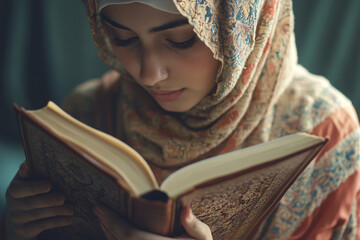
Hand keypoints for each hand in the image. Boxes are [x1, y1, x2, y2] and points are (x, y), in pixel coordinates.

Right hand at [5, 162, 72, 238]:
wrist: (22, 214)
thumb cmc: (30, 190)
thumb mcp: (28, 180)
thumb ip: (30, 172)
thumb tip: (27, 164)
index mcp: (15, 189)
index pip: (19, 189)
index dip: (34, 187)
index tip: (49, 185)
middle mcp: (14, 205)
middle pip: (30, 203)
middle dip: (48, 201)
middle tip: (63, 198)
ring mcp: (19, 219)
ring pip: (38, 215)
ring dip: (56, 212)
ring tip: (70, 209)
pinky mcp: (26, 230)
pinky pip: (41, 226)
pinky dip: (56, 222)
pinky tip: (68, 219)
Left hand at [93, 205, 211, 239]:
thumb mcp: (203, 239)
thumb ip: (194, 226)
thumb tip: (185, 209)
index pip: (128, 234)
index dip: (112, 221)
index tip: (100, 207)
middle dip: (107, 224)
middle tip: (97, 210)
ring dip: (109, 234)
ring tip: (102, 220)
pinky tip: (114, 235)